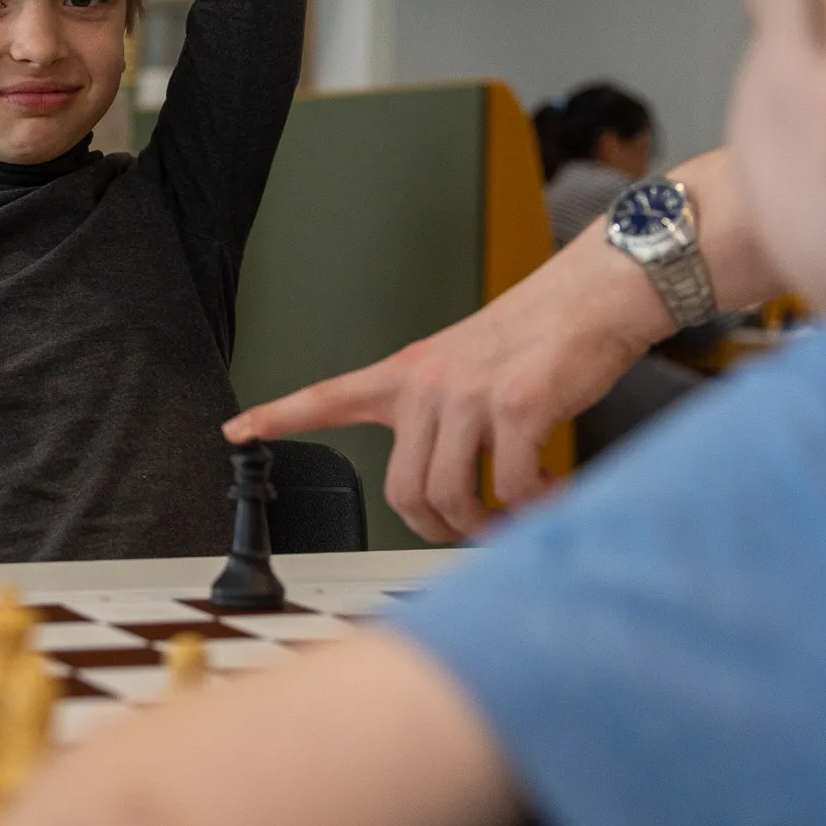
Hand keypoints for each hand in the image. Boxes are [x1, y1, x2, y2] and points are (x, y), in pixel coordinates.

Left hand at [223, 234, 661, 542]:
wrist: (592, 294)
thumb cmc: (536, 336)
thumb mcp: (465, 365)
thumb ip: (440, 417)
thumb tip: (445, 490)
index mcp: (408, 373)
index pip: (328, 396)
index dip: (276, 415)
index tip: (233, 429)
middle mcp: (428, 383)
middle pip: (403, 491)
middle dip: (438, 527)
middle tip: (470, 531)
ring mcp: (470, 395)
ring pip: (451, 497)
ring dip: (485, 524)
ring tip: (514, 516)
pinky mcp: (518, 406)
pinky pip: (514, 487)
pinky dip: (535, 505)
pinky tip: (553, 493)